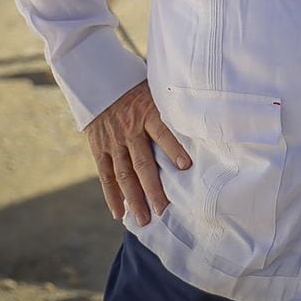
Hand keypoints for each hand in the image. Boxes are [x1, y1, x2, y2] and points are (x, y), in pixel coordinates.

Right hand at [85, 80, 191, 226]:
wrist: (98, 80)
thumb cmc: (136, 87)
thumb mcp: (155, 90)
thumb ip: (171, 107)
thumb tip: (201, 119)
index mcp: (147, 112)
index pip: (162, 132)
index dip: (173, 148)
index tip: (186, 166)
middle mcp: (129, 129)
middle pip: (143, 162)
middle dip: (154, 188)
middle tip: (164, 210)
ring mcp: (113, 141)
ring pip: (124, 174)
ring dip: (134, 199)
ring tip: (144, 219)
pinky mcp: (99, 148)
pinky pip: (105, 175)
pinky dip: (112, 195)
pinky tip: (119, 213)